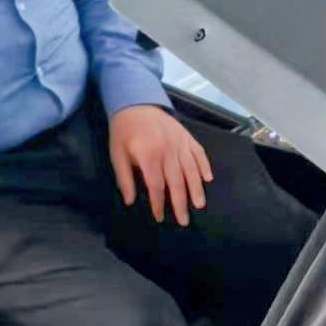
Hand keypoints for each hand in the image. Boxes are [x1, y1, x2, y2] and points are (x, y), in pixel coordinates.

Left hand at [108, 105, 213, 226]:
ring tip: (199, 205)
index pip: (157, 186)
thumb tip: (130, 201)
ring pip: (191, 169)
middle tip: (184, 221)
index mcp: (148, 155)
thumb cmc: (124, 132)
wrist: (136, 103)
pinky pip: (199, 152)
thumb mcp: (116, 155)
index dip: (158, 204)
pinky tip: (208, 179)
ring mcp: (179, 142)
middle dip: (181, 203)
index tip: (159, 217)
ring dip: (196, 189)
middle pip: (177, 182)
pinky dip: (205, 165)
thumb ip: (124, 178)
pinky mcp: (187, 136)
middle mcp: (167, 150)